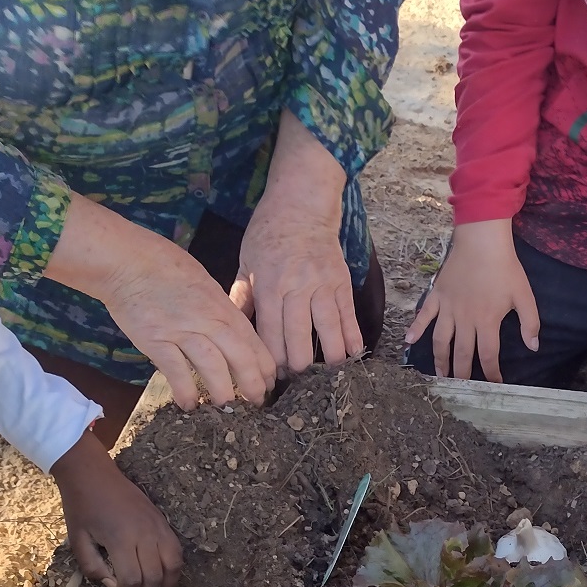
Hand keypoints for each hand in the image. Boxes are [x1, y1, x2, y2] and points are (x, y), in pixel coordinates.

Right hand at [47, 194, 274, 411]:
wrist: (126, 259)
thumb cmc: (164, 266)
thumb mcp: (204, 283)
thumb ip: (219, 309)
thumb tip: (233, 333)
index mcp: (222, 307)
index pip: (253, 342)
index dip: (265, 367)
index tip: (269, 384)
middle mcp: (208, 320)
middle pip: (241, 358)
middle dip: (253, 385)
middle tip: (257, 404)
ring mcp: (182, 330)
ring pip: (213, 366)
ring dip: (222, 392)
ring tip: (226, 408)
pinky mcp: (156, 340)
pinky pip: (176, 370)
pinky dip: (185, 390)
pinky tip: (188, 405)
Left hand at [51, 433, 183, 586]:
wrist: (94, 475)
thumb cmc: (82, 507)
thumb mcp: (77, 540)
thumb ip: (93, 567)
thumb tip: (113, 584)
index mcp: (120, 540)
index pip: (132, 580)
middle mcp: (144, 534)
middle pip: (155, 577)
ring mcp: (157, 527)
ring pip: (174, 565)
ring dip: (166, 584)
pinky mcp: (163, 522)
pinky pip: (177, 551)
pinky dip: (174, 567)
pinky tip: (164, 574)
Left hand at [232, 114, 360, 371]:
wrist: (302, 205)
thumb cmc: (268, 234)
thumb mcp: (247, 263)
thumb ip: (242, 298)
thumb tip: (233, 333)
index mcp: (269, 285)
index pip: (270, 335)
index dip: (271, 362)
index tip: (270, 378)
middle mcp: (297, 288)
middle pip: (299, 341)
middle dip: (298, 368)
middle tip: (296, 381)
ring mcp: (323, 286)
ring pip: (329, 334)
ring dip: (328, 360)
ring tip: (325, 375)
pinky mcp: (342, 283)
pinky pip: (349, 318)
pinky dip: (352, 339)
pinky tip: (352, 355)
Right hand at [404, 219, 539, 381]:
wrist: (482, 241)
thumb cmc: (505, 268)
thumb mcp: (524, 295)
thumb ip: (529, 322)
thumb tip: (533, 346)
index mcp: (487, 321)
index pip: (489, 355)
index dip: (491, 373)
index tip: (493, 385)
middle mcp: (465, 319)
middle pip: (462, 353)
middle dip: (462, 374)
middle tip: (460, 388)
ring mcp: (448, 308)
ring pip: (441, 340)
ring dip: (440, 359)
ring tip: (440, 374)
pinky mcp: (437, 296)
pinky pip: (424, 315)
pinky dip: (416, 328)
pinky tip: (408, 341)